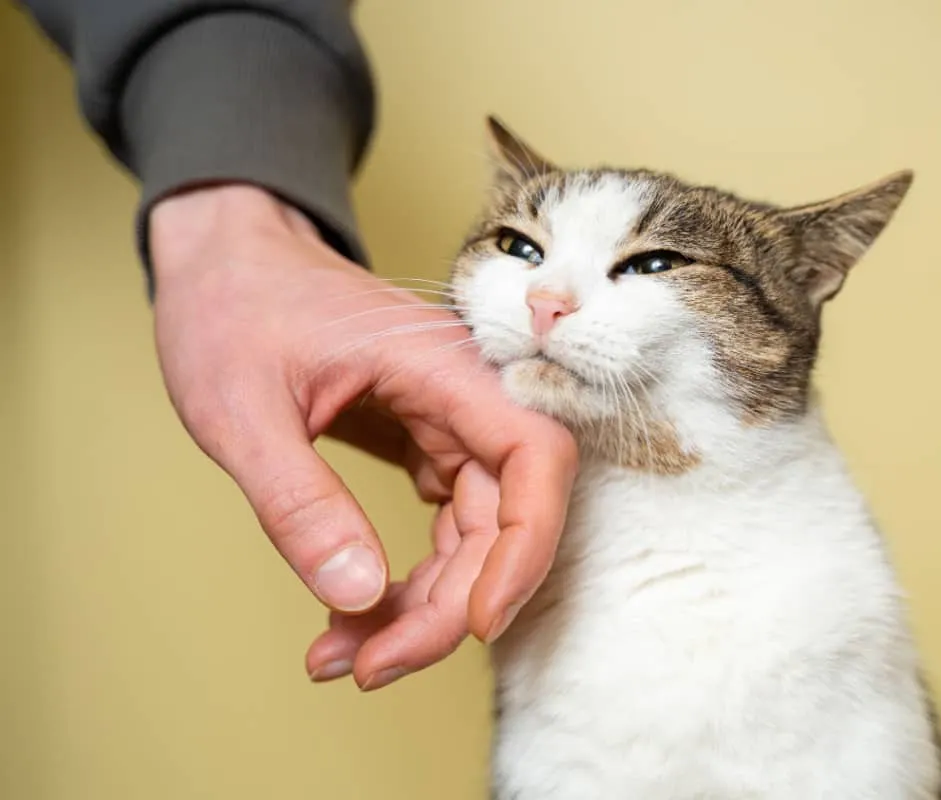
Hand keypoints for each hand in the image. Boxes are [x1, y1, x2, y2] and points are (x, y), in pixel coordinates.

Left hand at [149, 184, 576, 689]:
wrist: (224, 263)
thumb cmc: (232, 308)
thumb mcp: (242, 408)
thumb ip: (300, 501)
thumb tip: (357, 596)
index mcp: (443, 363)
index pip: (534, 455)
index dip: (526, 544)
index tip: (479, 621)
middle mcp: (464, 394)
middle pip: (504, 516)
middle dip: (449, 605)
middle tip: (371, 665)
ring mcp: (449, 422)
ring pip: (474, 535)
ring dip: (424, 606)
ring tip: (343, 656)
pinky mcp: (426, 444)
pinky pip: (440, 527)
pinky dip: (403, 581)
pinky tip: (350, 615)